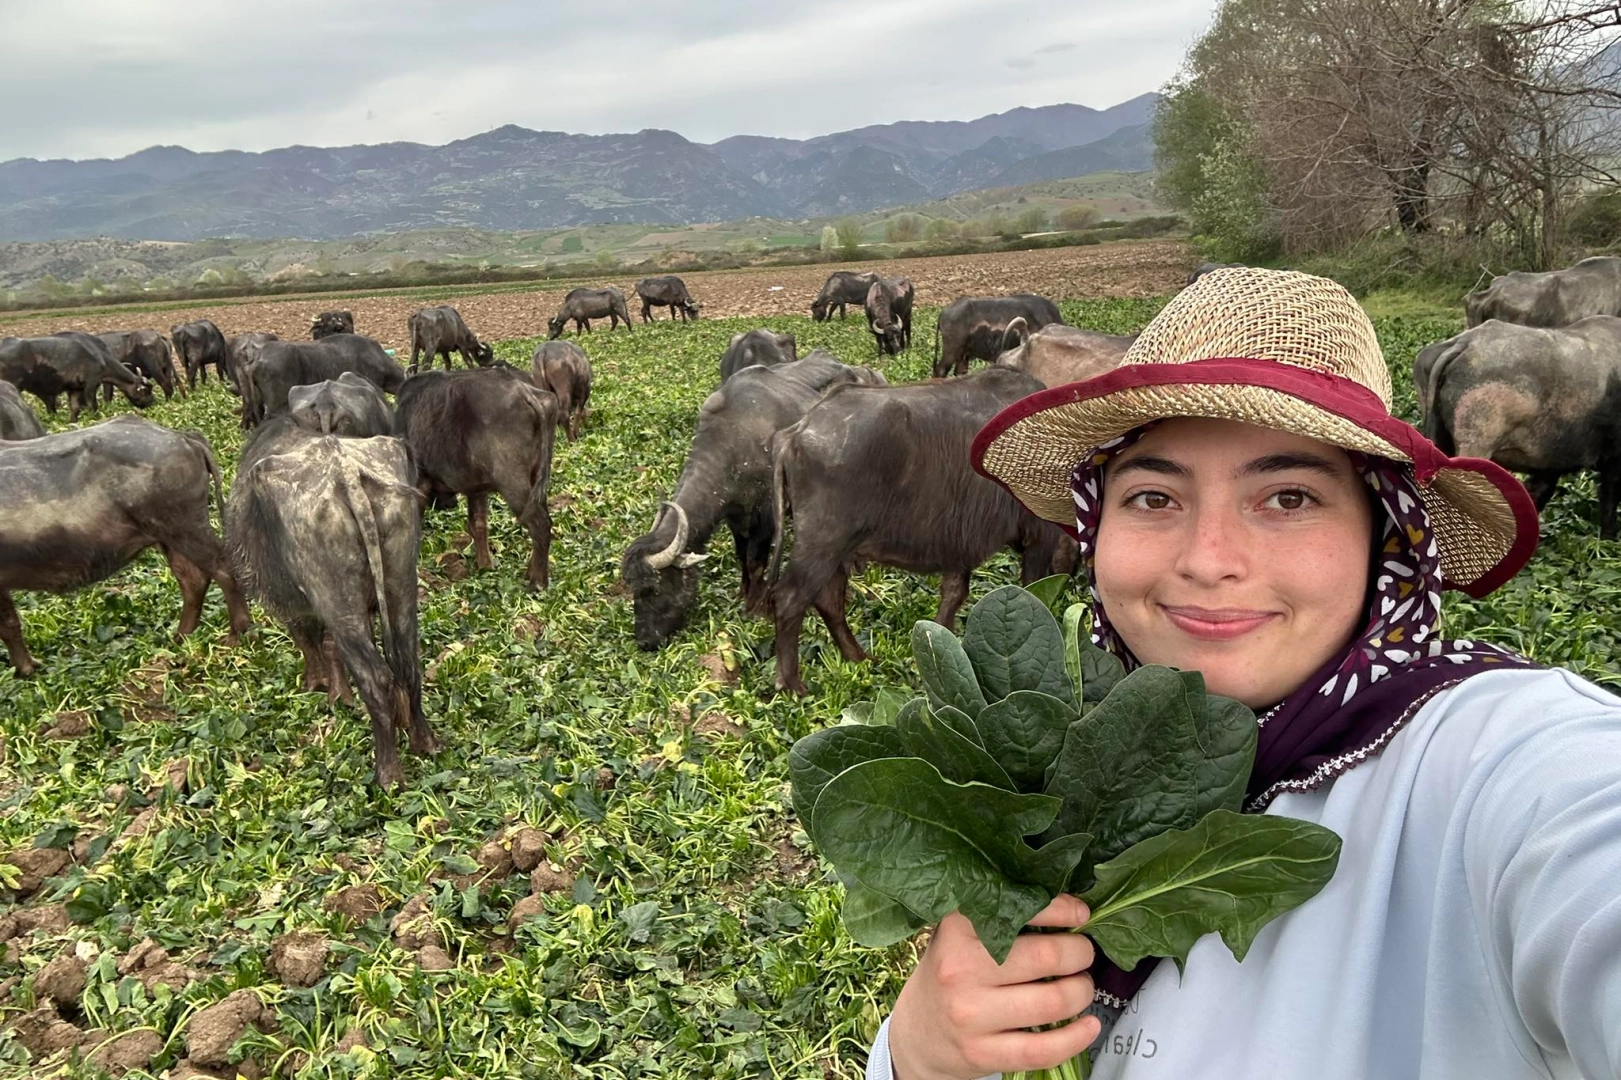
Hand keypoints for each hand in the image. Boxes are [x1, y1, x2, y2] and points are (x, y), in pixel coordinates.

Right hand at [888, 895, 1098, 1079]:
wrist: (917, 1032)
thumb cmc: (950, 973)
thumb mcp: (960, 935)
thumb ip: (1000, 917)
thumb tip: (1068, 905)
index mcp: (958, 930)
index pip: (1023, 910)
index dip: (1064, 911)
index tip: (1081, 914)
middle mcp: (960, 969)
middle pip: (1049, 956)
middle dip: (1080, 954)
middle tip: (1082, 955)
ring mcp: (970, 1014)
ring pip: (1053, 1002)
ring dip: (1082, 992)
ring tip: (1081, 987)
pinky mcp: (981, 1053)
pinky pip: (1043, 1049)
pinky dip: (1076, 1038)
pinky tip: (1088, 1027)